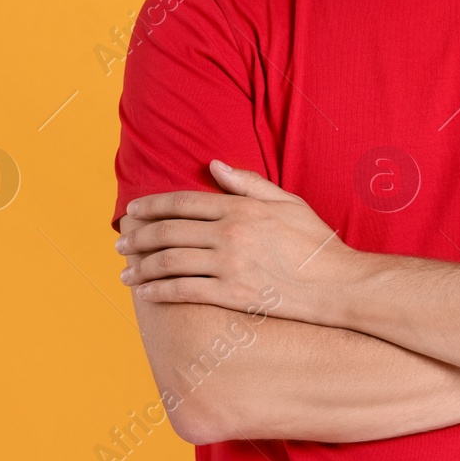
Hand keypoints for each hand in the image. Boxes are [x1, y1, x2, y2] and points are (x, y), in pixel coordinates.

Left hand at [115, 160, 348, 324]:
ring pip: (171, 262)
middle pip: (169, 232)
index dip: (152, 206)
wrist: (339, 285)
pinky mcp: (232, 295)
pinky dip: (160, 291)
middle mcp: (229, 234)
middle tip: (120, 243)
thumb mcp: (287, 202)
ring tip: (125, 272)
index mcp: (240, 208)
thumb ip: (248, 183)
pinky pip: (185, 291)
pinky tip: (146, 293)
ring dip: (142, 267)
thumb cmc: (315, 243)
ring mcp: (229, 266)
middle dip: (138, 237)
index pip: (183, 203)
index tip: (132, 211)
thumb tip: (214, 165)